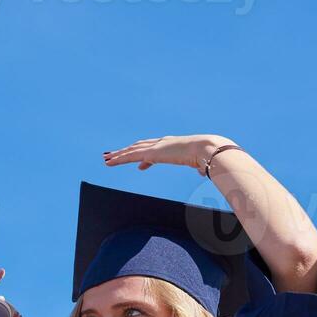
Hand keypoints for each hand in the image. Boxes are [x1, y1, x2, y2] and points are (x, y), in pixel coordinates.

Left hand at [104, 134, 232, 172]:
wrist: (208, 149)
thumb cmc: (209, 156)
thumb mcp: (202, 163)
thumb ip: (200, 168)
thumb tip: (203, 173)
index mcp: (174, 144)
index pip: (156, 148)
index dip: (146, 153)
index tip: (141, 161)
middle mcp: (163, 142)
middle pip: (140, 146)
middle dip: (127, 151)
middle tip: (115, 154)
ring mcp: (157, 147)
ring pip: (132, 150)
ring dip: (118, 155)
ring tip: (106, 159)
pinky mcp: (152, 153)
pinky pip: (130, 156)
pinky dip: (118, 159)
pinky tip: (109, 162)